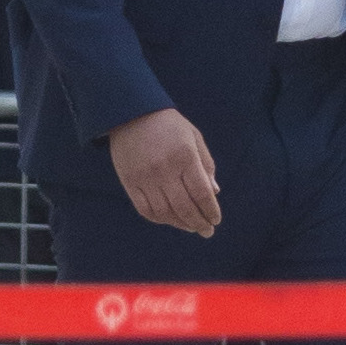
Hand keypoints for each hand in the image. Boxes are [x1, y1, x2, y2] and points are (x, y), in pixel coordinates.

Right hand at [109, 108, 220, 234]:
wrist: (132, 113)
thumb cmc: (169, 125)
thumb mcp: (194, 138)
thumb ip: (206, 164)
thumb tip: (215, 192)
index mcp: (185, 157)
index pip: (201, 193)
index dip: (210, 210)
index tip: (216, 220)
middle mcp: (165, 170)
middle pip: (185, 207)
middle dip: (199, 223)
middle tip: (207, 231)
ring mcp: (145, 178)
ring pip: (165, 212)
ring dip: (180, 224)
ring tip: (191, 227)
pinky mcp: (129, 182)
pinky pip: (145, 209)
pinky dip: (159, 219)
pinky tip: (169, 220)